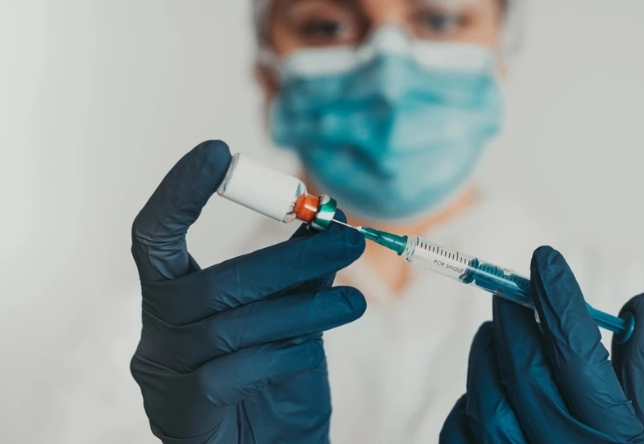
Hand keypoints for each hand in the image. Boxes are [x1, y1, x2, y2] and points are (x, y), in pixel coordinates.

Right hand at [130, 141, 365, 442]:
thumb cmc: (270, 383)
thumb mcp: (288, 318)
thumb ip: (299, 273)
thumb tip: (331, 218)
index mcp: (171, 296)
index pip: (155, 236)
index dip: (178, 192)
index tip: (218, 152)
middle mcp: (156, 330)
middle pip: (212, 282)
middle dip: (287, 260)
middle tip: (350, 242)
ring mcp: (163, 373)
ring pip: (232, 326)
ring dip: (301, 310)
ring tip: (356, 303)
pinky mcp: (182, 411)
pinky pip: (235, 370)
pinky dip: (280, 354)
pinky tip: (309, 351)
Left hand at [440, 246, 643, 442]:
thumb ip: (640, 368)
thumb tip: (641, 304)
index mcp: (612, 431)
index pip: (575, 349)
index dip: (557, 298)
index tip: (542, 258)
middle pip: (522, 365)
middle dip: (512, 320)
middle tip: (510, 294)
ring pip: (484, 395)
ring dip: (485, 355)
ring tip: (493, 334)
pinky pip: (460, 433)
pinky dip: (465, 404)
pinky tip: (478, 392)